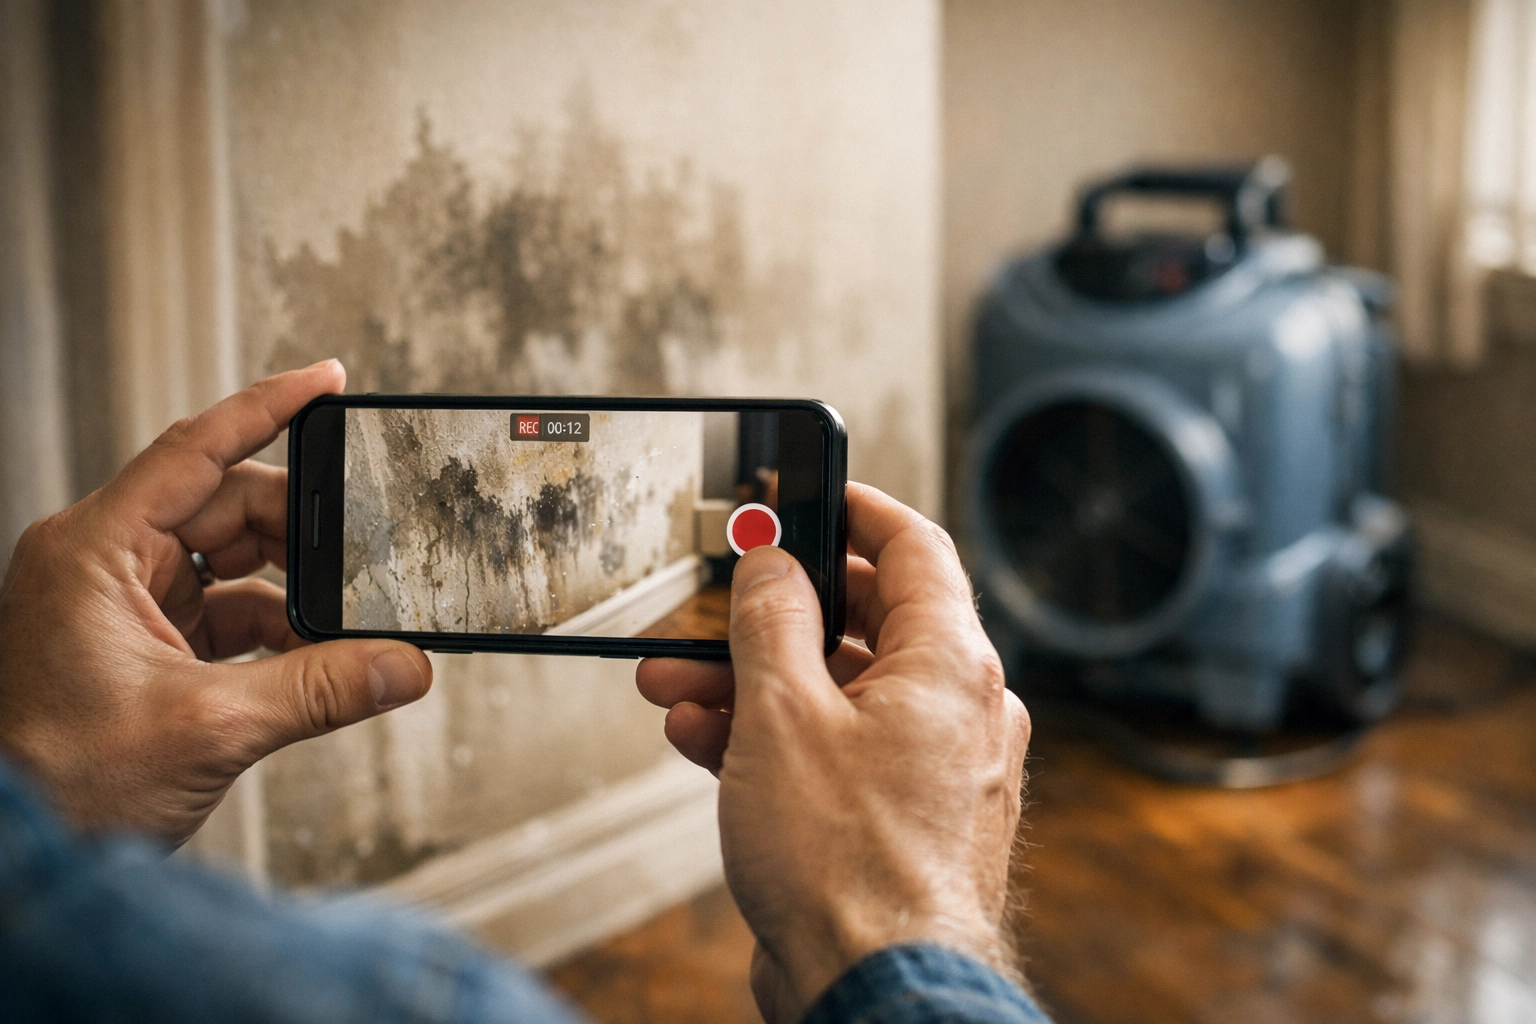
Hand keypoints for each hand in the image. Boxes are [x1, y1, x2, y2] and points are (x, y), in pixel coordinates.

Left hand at [0, 361, 431, 844]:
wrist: (16, 853)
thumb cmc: (56, 783)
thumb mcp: (209, 728)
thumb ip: (321, 688)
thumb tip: (404, 665)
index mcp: (94, 550)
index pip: (195, 449)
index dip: (268, 408)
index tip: (327, 381)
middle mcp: (103, 563)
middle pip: (226, 506)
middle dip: (303, 531)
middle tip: (372, 548)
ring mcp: (121, 604)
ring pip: (231, 561)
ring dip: (293, 588)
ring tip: (348, 617)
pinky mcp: (141, 645)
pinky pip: (225, 610)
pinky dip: (275, 629)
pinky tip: (316, 653)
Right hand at [636, 484, 1029, 1020]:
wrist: (873, 991)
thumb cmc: (849, 863)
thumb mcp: (784, 714)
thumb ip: (773, 620)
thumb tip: (771, 561)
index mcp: (951, 664)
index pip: (914, 547)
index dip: (854, 509)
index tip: (806, 492)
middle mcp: (956, 710)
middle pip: (861, 622)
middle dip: (768, 615)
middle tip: (708, 604)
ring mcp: (931, 767)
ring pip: (836, 692)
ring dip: (753, 682)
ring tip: (675, 683)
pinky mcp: (898, 818)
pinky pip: (835, 751)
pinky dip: (773, 738)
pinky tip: (702, 739)